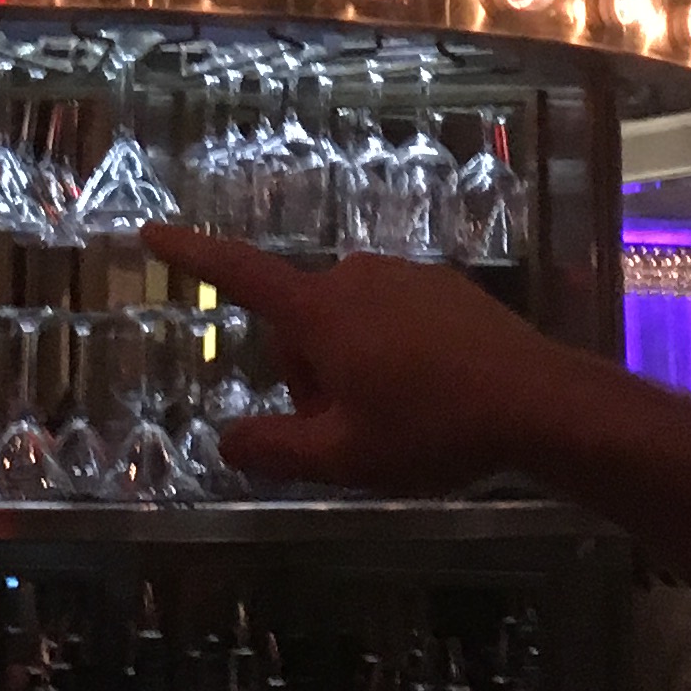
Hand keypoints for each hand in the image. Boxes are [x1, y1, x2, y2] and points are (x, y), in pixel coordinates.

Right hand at [143, 226, 593, 493]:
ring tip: (402, 420)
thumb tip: (225, 440)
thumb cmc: (432, 429)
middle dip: (310, 377)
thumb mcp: (344, 458)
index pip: (240, 275)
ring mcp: (405, 275)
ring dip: (353, 368)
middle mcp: (356, 276)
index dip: (191, 255)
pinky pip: (392, 318)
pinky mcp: (445, 286)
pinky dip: (394, 354)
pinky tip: (435, 395)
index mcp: (322, 311)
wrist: (538, 402)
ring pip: (348, 325)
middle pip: (301, 326)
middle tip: (353, 431)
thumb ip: (275, 450)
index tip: (151, 231)